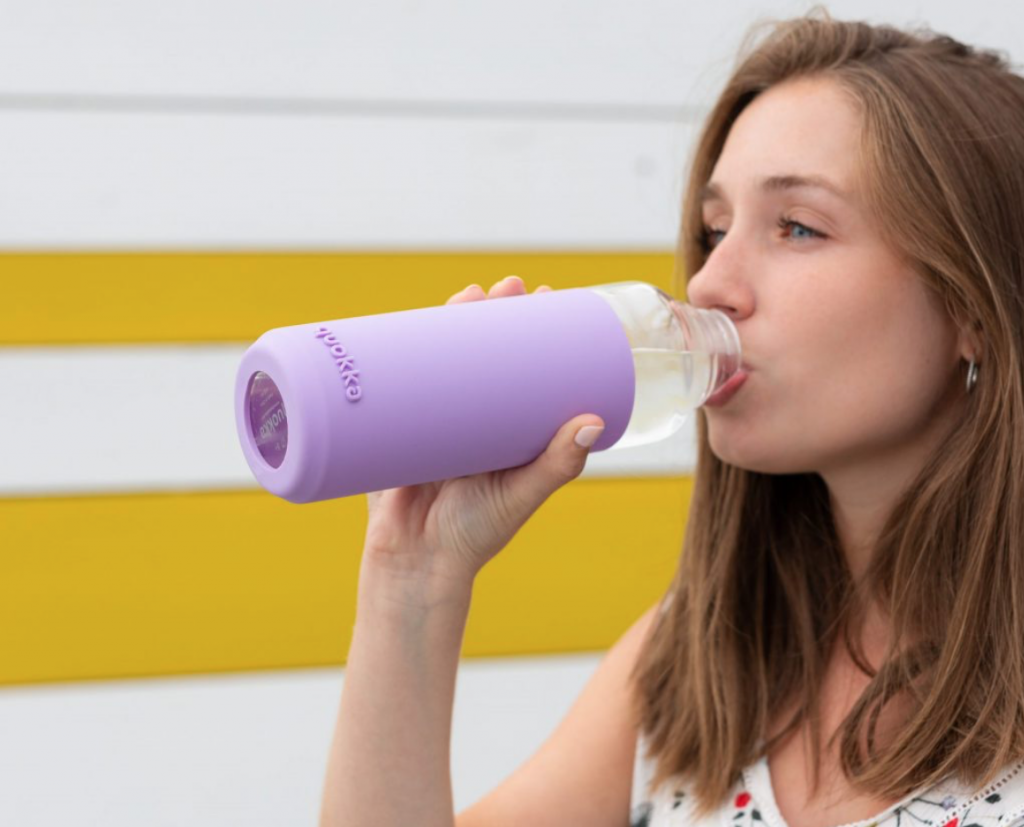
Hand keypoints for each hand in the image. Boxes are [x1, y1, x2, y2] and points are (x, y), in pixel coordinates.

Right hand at [362, 276, 605, 590]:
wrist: (413, 565)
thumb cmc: (475, 536)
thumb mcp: (521, 495)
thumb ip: (556, 464)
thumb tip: (592, 421)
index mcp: (507, 429)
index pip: (525, 367)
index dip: (535, 332)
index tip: (548, 300)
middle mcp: (474, 418)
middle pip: (483, 352)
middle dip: (494, 314)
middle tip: (508, 288)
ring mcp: (434, 419)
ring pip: (444, 358)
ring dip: (453, 320)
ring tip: (468, 295)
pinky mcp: (397, 427)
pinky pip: (399, 381)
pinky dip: (401, 350)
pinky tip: (408, 322)